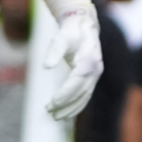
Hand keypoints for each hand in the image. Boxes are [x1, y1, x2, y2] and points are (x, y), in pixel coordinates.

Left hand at [37, 0, 104, 121]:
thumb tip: (46, 66)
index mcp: (89, 60)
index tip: (52, 102)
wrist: (84, 25)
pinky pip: (85, 95)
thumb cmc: (71, 30)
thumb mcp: (61, 36)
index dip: (65, 93)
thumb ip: (54, 50)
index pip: (77, 81)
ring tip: (56, 117)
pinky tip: (66, 114)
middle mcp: (95, 69)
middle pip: (81, 92)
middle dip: (66, 104)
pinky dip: (76, 105)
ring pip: (84, 96)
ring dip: (71, 108)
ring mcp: (95, 74)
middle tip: (50, 112)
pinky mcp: (91, 78)